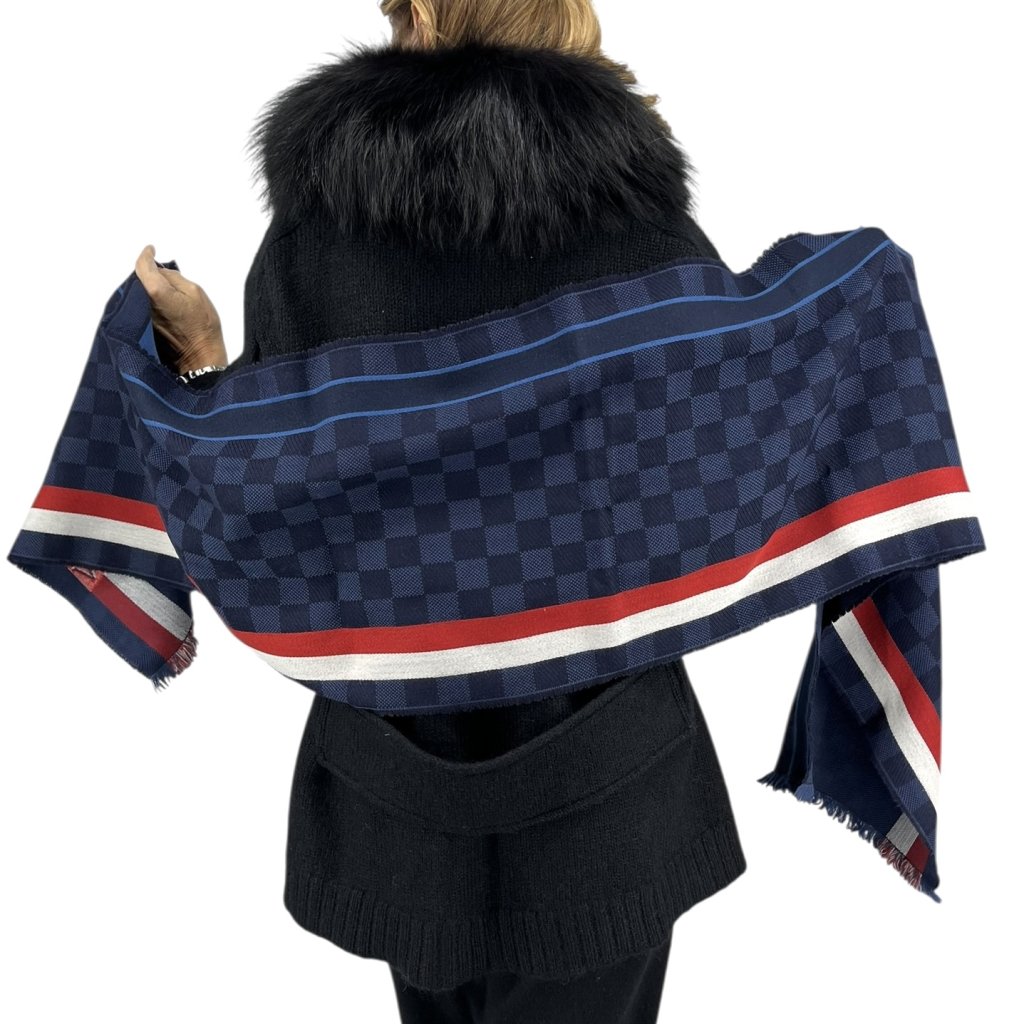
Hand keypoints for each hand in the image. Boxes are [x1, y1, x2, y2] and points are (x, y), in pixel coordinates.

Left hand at [134, 244, 227, 373]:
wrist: (200, 356)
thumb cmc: (202, 327)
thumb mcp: (195, 292)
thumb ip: (174, 277)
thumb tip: (161, 272)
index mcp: (156, 292)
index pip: (142, 266)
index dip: (146, 255)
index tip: (150, 250)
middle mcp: (144, 304)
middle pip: (139, 279)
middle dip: (149, 272)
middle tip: (163, 271)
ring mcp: (142, 316)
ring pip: (140, 292)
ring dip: (150, 287)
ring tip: (167, 290)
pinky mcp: (145, 326)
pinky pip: (143, 305)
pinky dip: (150, 300)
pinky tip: (164, 304)